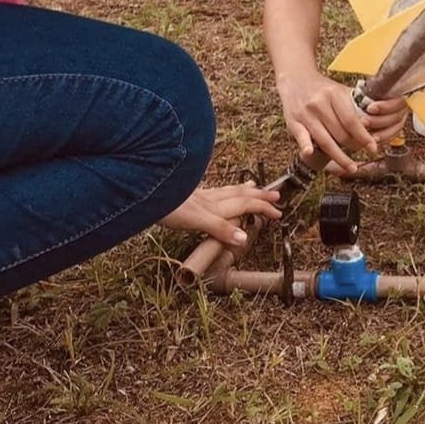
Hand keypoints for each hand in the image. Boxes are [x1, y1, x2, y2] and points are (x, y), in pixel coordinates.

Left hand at [158, 183, 280, 247]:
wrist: (147, 191)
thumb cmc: (168, 207)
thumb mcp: (196, 221)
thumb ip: (220, 228)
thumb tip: (243, 238)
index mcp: (215, 204)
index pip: (245, 204)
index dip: (263, 207)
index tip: (278, 212)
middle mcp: (210, 198)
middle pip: (240, 194)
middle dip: (259, 195)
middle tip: (275, 196)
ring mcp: (200, 196)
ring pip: (228, 191)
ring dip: (244, 190)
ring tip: (253, 186)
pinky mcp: (189, 197)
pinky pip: (214, 192)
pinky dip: (224, 191)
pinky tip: (218, 192)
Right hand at [279, 70, 406, 171]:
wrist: (295, 78)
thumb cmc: (322, 88)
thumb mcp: (340, 90)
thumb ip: (354, 105)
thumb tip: (370, 123)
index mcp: (334, 94)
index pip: (351, 120)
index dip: (363, 136)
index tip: (373, 147)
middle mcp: (319, 103)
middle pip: (340, 133)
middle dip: (353, 147)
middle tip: (361, 154)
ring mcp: (305, 113)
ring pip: (325, 140)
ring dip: (339, 157)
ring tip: (351, 167)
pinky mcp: (293, 122)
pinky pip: (301, 136)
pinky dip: (306, 145)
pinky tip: (311, 153)